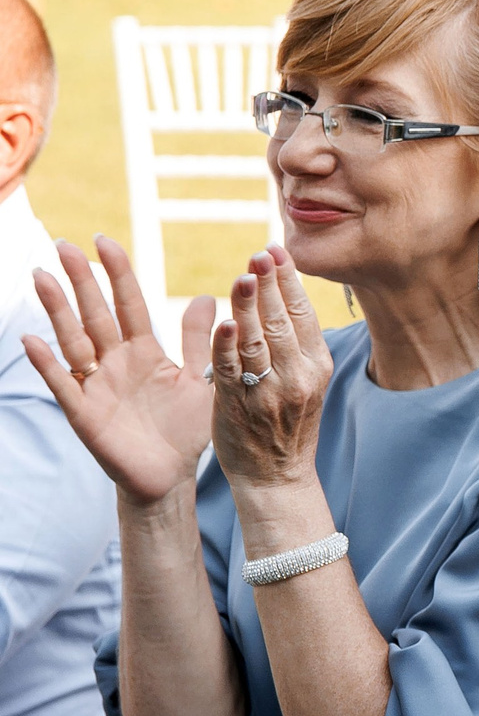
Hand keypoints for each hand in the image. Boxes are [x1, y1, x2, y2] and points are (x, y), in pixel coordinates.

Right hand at [24, 237, 215, 503]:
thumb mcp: (199, 379)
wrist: (170, 476)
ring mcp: (96, 385)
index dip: (117, 273)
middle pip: (95, 314)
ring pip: (74, 341)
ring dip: (58, 311)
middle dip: (81, 281)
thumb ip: (198, 340)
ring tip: (42, 278)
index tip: (104, 239)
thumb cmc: (184, 428)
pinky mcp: (85, 414)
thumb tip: (208, 295)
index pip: (128, 304)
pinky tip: (32, 339)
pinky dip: (47, 363)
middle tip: (63, 245)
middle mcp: (115, 362)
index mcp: (144, 351)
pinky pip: (63, 384)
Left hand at [207, 247, 334, 492]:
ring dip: (250, 305)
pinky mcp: (241, 405)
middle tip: (260, 253)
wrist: (276, 477)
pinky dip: (228, 346)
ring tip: (244, 274)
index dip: (289, 281)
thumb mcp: (304, 383)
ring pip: (258, 339)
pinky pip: (233, 370)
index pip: (304, 314)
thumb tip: (282, 300)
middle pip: (283, 320)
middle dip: (271, 283)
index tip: (276, 252)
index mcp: (316, 365)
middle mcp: (299, 375)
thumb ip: (294, 345)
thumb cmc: (285, 426)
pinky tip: (226, 322)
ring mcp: (270, 391)